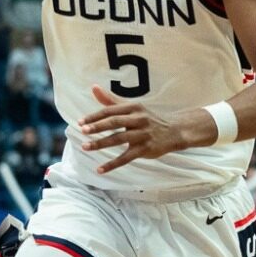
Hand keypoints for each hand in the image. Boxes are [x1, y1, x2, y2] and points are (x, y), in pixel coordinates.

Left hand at [78, 85, 193, 172]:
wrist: (174, 131)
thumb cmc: (148, 119)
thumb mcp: (132, 108)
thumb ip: (111, 100)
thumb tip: (93, 88)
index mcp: (133, 107)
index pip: (110, 111)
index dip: (95, 116)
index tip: (80, 122)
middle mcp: (138, 119)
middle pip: (115, 122)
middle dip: (98, 126)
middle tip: (82, 131)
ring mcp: (142, 134)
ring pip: (119, 139)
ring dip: (101, 143)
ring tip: (86, 147)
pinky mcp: (145, 149)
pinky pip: (126, 158)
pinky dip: (112, 164)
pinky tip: (100, 169)